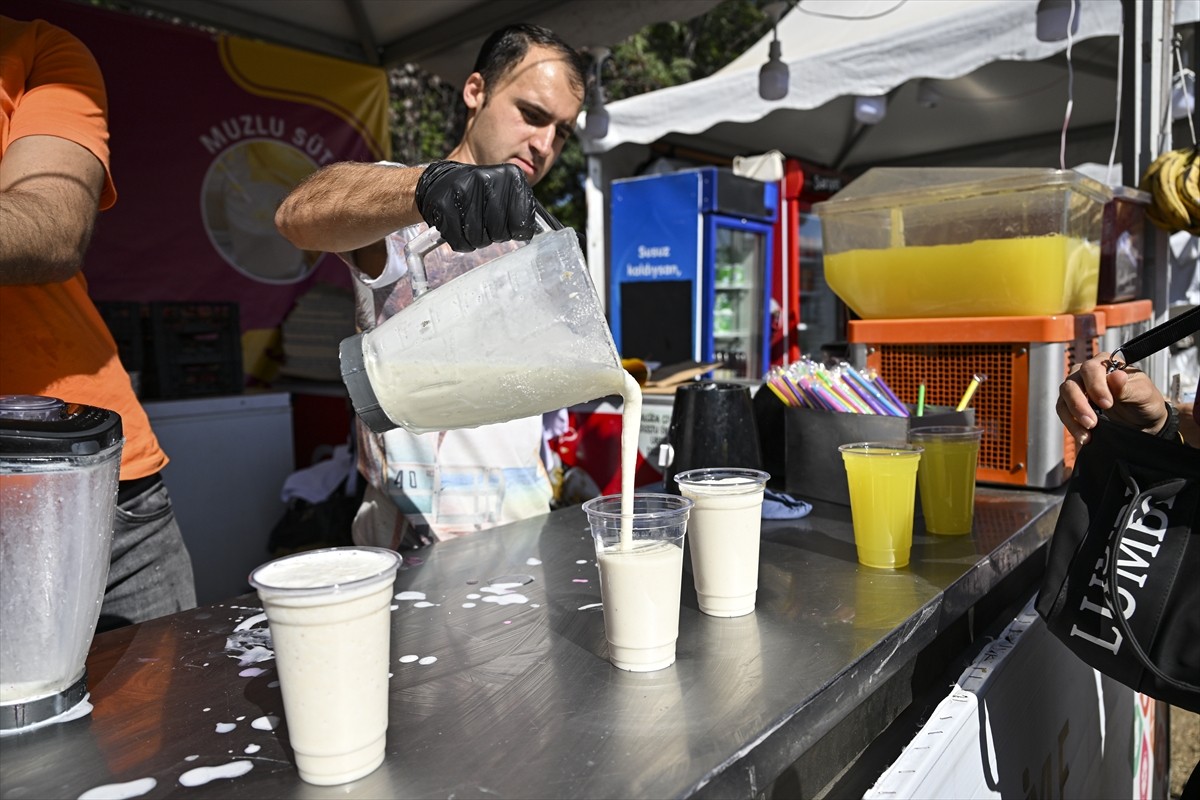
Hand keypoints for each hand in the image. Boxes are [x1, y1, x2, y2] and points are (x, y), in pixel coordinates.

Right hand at [414, 161, 536, 251]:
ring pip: (479, 239)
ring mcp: (463, 190)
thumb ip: (522, 208)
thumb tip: (531, 232)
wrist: (440, 181)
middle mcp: (487, 179)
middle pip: (500, 233)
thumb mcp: (506, 190)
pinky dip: (461, 242)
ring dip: (477, 240)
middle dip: (494, 235)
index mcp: (510, 175)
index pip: (523, 223)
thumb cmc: (479, 191)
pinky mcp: (444, 203)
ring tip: (472, 224)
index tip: (508, 225)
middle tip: (486, 224)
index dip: (515, 231)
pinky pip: (460, 241)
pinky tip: (459, 227)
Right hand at [1057, 353, 1167, 445]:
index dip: (1095, 386)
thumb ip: (1128, 387)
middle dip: (1079, 404)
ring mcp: (1079, 389)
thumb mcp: (1143, 395)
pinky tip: (1084, 436)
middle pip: (1072, 383)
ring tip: (1088, 433)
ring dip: (1072, 417)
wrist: (1144, 424)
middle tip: (1092, 422)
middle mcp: (1088, 374)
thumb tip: (1116, 375)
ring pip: (1064, 398)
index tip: (1107, 404)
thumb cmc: (1145, 403)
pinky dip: (1071, 424)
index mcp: (1107, 365)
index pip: (1091, 369)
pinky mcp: (1073, 405)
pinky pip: (1063, 411)